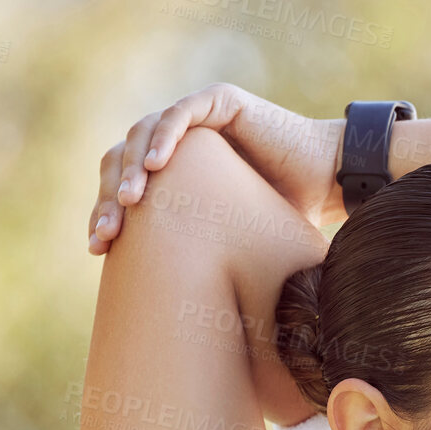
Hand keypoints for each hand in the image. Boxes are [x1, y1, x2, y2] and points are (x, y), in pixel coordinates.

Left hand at [88, 83, 345, 253]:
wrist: (332, 184)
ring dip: (132, 168)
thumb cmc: (289, 220)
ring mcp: (199, 117)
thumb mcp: (230, 246)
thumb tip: (176, 327)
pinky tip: (156, 167)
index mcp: (175, 172)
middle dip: (110, 197)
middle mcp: (181, 141)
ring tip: (129, 202)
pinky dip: (166, 137)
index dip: (106, 213)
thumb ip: (198, 262)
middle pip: (124, 159)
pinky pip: (182, 114)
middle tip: (106, 234)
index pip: (125, 185)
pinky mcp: (221, 102)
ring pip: (144, 134)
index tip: (98, 251)